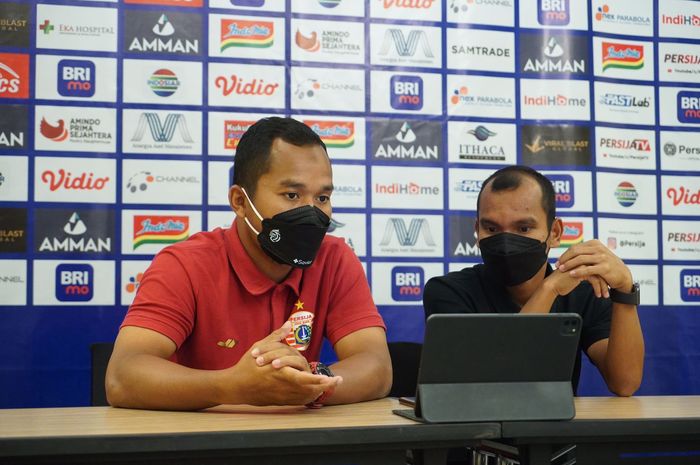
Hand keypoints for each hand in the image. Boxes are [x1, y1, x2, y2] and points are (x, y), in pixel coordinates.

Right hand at [223, 323, 341, 405]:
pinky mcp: (279, 401)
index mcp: (278, 372)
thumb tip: (289, 324)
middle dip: (325, 386)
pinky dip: (308, 397)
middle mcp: (282, 386)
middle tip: (338, 381)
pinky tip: (316, 392)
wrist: (235, 386)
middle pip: (308, 389)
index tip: (329, 378)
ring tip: (331, 385)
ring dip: (319, 391)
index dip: (317, 380)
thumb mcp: (259, 346)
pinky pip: (297, 401)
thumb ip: (276, 336)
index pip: (302, 378)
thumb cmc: (246, 365)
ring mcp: (281, 396)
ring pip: (304, 397)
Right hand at [545, 265, 609, 298]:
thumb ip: (584, 272)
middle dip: (606, 282)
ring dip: (603, 287)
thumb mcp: (575, 274)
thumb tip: (596, 276)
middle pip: (600, 270)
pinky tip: (598, 295)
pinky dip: (598, 289)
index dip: (603, 277)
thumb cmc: (562, 282)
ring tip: (605, 296)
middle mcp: (582, 259)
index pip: (598, 267)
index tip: (607, 285)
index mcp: (582, 259)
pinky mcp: (581, 271)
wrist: (552, 285)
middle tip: (608, 291)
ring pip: (599, 275)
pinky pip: (595, 280)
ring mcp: (582, 264)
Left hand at [555, 240, 632, 294]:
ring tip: (561, 269)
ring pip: (581, 259)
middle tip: (557, 265)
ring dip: (569, 264)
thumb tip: (569, 251)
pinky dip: (578, 271)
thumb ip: (585, 252)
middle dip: (564, 258)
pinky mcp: (605, 267)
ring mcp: (602, 257)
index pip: (575, 247)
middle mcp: (598, 248)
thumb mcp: (597, 255)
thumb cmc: (606, 265)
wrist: (622, 275)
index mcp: (595, 244)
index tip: (557, 261)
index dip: (565, 254)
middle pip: (576, 251)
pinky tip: (571, 274)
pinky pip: (588, 269)